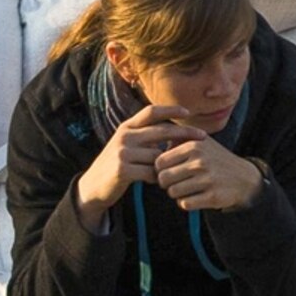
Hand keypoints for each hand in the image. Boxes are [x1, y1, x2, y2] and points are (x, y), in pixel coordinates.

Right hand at [74, 107, 202, 228]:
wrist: (92, 186)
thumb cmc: (118, 165)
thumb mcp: (128, 145)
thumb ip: (146, 137)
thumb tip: (176, 132)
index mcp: (126, 127)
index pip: (151, 111)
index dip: (170, 109)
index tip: (188, 112)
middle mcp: (124, 136)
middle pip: (162, 130)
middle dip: (185, 133)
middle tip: (203, 136)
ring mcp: (123, 152)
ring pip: (159, 156)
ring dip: (166, 165)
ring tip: (163, 172)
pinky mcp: (123, 169)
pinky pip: (152, 172)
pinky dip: (157, 178)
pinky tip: (154, 181)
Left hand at [153, 132, 266, 212]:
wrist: (245, 178)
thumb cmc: (216, 159)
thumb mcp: (201, 141)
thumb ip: (178, 138)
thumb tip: (151, 139)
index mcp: (194, 146)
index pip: (159, 162)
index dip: (160, 169)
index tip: (169, 171)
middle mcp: (200, 162)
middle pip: (163, 179)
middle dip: (167, 183)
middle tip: (177, 182)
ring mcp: (207, 179)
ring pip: (172, 192)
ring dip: (177, 193)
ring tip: (187, 189)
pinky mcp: (212, 196)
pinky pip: (185, 204)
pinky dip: (187, 203)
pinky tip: (195, 197)